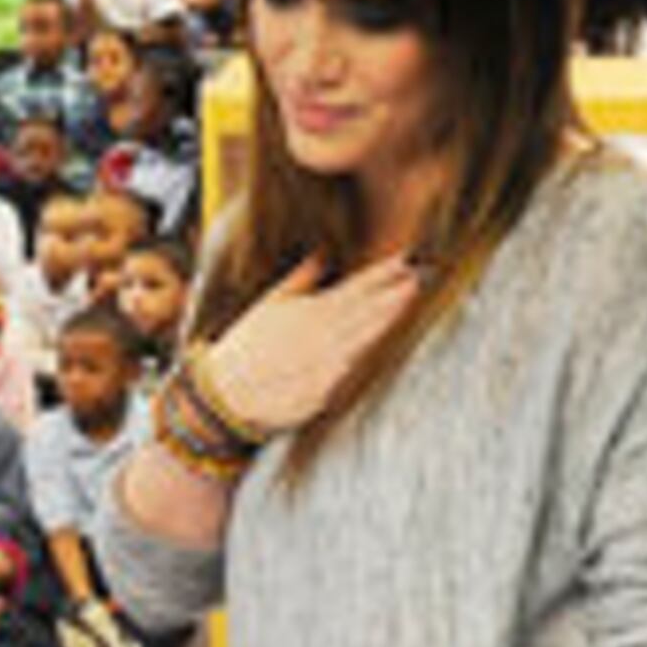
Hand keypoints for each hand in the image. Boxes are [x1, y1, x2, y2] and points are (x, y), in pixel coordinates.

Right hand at [193, 253, 421, 437]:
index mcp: (309, 311)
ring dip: (388, 317)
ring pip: (365, 337)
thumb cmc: (247, 345)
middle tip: (419, 275)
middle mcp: (321, 335)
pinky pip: (350, 370)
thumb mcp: (271, 303)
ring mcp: (325, 364)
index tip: (404, 259)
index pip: (354, 288)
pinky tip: (380, 341)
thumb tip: (323, 254)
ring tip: (409, 298)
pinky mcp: (326, 391)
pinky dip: (364, 354)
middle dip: (394, 292)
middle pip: (367, 310)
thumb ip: (303, 279)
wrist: (227, 392)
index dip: (382, 273)